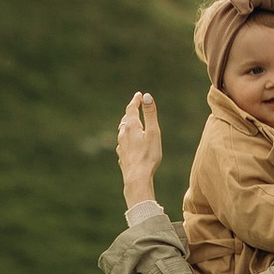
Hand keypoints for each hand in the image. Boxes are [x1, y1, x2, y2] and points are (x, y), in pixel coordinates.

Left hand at [115, 91, 161, 208]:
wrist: (137, 178)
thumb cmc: (148, 155)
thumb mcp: (153, 132)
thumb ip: (150, 114)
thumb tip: (146, 96)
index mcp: (131, 127)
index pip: (131, 109)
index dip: (135, 101)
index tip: (139, 95)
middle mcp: (123, 134)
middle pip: (126, 119)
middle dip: (131, 111)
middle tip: (135, 106)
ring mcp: (121, 146)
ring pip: (123, 131)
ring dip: (127, 124)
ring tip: (131, 122)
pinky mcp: (122, 156)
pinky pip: (123, 143)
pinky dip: (127, 137)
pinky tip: (128, 142)